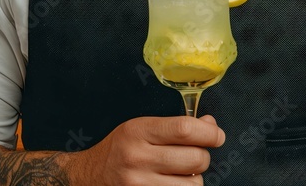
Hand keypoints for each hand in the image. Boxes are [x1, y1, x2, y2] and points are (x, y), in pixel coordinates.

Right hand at [64, 115, 224, 185]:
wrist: (89, 177)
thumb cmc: (120, 150)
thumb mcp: (141, 128)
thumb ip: (176, 127)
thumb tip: (210, 125)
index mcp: (138, 131)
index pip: (185, 129)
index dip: (209, 132)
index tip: (216, 135)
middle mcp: (137, 158)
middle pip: (196, 158)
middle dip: (201, 157)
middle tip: (191, 156)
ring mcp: (139, 184)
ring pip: (194, 184)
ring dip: (194, 180)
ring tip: (178, 174)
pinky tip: (171, 184)